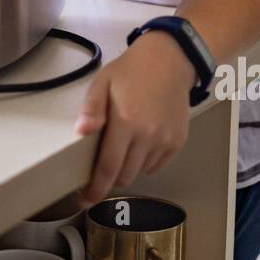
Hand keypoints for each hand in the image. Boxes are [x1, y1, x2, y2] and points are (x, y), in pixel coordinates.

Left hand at [74, 35, 193, 206]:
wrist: (169, 60)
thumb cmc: (131, 71)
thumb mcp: (102, 83)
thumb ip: (91, 109)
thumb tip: (81, 132)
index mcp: (126, 122)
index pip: (108, 167)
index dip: (95, 188)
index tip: (85, 199)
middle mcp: (148, 136)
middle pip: (124, 175)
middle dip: (110, 175)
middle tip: (104, 159)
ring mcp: (165, 140)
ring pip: (140, 172)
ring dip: (129, 166)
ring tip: (125, 143)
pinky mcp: (178, 141)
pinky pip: (157, 165)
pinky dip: (145, 161)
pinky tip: (141, 141)